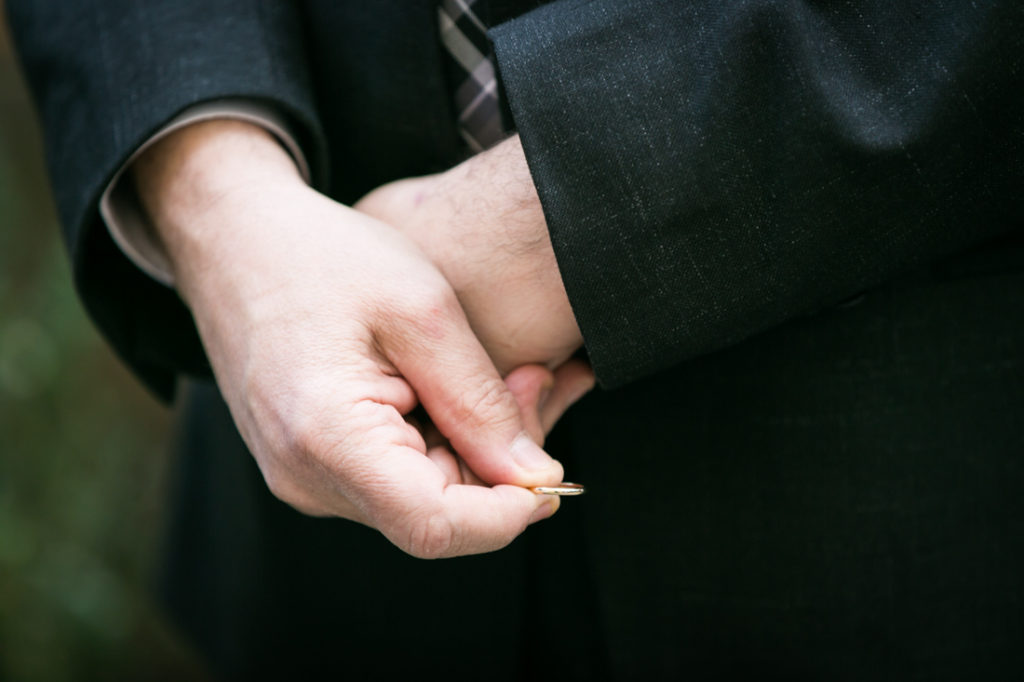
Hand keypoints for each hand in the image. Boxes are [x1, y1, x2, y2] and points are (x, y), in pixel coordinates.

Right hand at [132, 121, 589, 557]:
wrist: (235, 238)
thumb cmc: (324, 257)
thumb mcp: (422, 311)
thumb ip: (480, 403)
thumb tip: (536, 476)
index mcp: (326, 439)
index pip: (436, 526)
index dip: (509, 512)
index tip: (556, 469)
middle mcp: (305, 476)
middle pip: (436, 513)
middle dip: (502, 464)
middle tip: (538, 378)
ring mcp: (303, 473)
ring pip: (422, 495)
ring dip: (477, 446)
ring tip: (507, 371)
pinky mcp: (311, 459)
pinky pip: (395, 473)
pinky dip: (443, 437)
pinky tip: (458, 383)